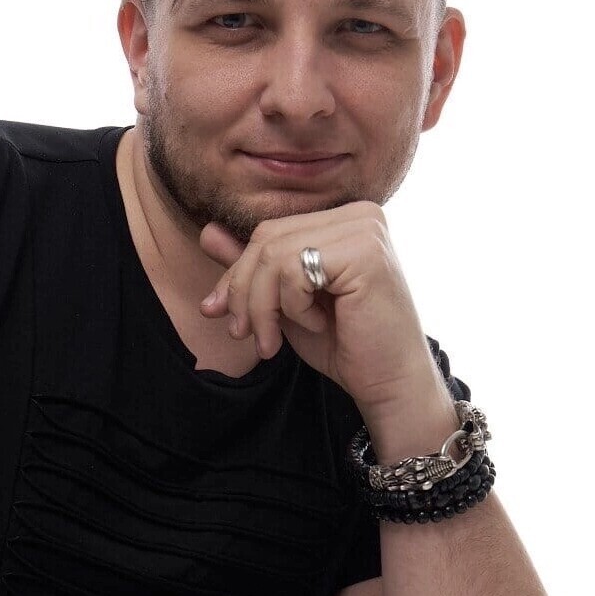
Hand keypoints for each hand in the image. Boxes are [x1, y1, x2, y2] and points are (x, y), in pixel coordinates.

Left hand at [197, 202, 437, 415]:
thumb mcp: (283, 301)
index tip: (218, 311)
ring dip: (263, 307)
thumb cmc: (342, 343)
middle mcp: (359, 214)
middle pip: (267, 239)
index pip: (269, 233)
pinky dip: (293, 307)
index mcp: (342, 219)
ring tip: (274, 340)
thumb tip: (206, 231)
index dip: (236, 274)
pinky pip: (295, 269)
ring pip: (274, 255)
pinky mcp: (365, 252)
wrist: (387, 381)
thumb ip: (252, 267)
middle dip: (244, 292)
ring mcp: (365, 229)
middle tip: (245, 334)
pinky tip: (318, 324)